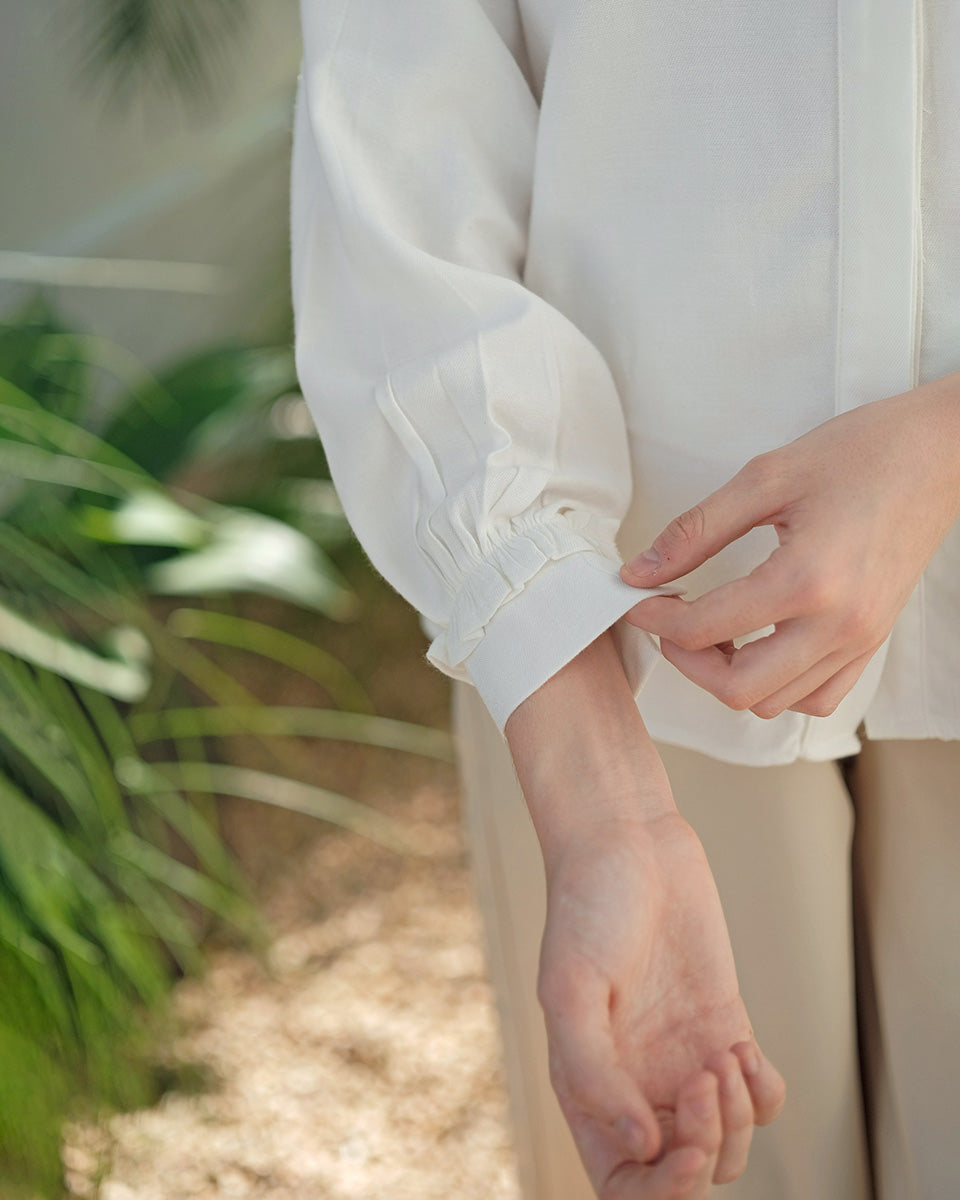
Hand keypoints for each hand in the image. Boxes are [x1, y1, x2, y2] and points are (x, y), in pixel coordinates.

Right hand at [505, 630, 784, 1196]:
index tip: (681, 1146)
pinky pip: (760, 1097)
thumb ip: (593, 1072)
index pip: (623, 1183)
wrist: (628, 840)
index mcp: (587, 1085)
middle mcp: (636, 1082)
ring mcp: (683, 1058)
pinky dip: (763, 1092)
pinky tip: (744, 1048)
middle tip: (706, 1079)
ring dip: (736, 1120)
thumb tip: (642, 1145)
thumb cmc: (587, 903)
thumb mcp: (570, 986)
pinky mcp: (724, 1027)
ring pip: (726, 1142)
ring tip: (724, 1059)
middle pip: (683, 1170)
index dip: (658, 1190)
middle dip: (705, 1147)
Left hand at [618, 373, 959, 718]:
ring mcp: (860, 640)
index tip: (636, 597)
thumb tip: (640, 571)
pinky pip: (815, 697)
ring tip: (709, 629)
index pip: (705, 627)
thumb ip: (695, 531)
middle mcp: (838, 624)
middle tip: (668, 619)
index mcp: (807, 579)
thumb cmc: (862, 453)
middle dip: (686, 659)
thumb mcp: (764, 478)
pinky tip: (756, 645)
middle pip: (737, 688)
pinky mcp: (872, 642)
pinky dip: (775, 686)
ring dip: (727, 676)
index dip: (654, 616)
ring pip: (774, 702)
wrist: (941, 453)